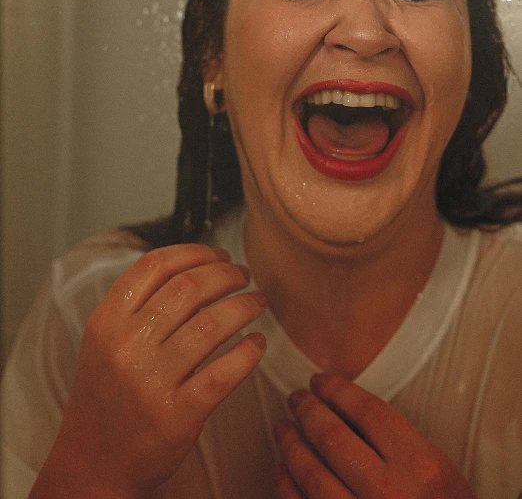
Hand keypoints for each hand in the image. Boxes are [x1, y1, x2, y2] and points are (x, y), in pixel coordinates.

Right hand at [32, 243, 266, 497]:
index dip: (195, 252)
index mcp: (107, 321)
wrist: (92, 465)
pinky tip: (256, 343)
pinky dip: (249, 351)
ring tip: (258, 302)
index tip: (219, 255)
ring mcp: (151, 381)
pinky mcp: (177, 415)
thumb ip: (138, 306)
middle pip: (190, 287)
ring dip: (245, 306)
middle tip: (244, 275)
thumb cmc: (107, 397)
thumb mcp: (105, 343)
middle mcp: (126, 345)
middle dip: (227, 274)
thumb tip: (197, 268)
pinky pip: (225, 371)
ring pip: (213, 323)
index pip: (155, 265)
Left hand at [274, 373, 476, 498]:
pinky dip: (286, 486)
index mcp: (421, 467)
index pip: (368, 411)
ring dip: (291, 445)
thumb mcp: (441, 473)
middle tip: (296, 398)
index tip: (320, 380)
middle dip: (308, 411)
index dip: (337, 390)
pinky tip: (280, 468)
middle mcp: (391, 493)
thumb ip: (399, 443)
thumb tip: (344, 411)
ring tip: (283, 428)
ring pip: (312, 474)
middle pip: (333, 437)